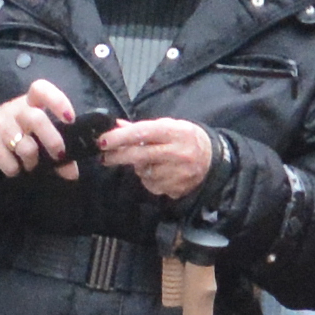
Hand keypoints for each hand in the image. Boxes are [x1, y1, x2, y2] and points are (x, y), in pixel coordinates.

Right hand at [0, 80, 80, 179]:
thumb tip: (72, 173)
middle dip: (53, 140)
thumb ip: (53, 147)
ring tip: (31, 164)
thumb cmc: (12, 128)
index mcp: (28, 102)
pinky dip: (15, 170)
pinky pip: (8, 162)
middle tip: (60, 155)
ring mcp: (0, 126)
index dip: (58, 101)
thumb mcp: (30, 129)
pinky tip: (15, 167)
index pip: (41, 90)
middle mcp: (15, 110)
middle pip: (37, 119)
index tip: (69, 119)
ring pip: (24, 146)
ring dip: (33, 161)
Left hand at [97, 116, 216, 200]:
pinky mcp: (177, 188)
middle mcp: (178, 152)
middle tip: (104, 156)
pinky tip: (160, 172)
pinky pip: (151, 185)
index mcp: (175, 132)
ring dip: (139, 168)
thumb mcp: (167, 126)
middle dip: (117, 156)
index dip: (120, 137)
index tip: (102, 141)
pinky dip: (149, 179)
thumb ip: (141, 128)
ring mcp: (178, 173)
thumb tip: (115, 126)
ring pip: (143, 172)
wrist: (212, 158)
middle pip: (139, 155)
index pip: (142, 133)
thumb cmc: (184, 138)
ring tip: (150, 161)